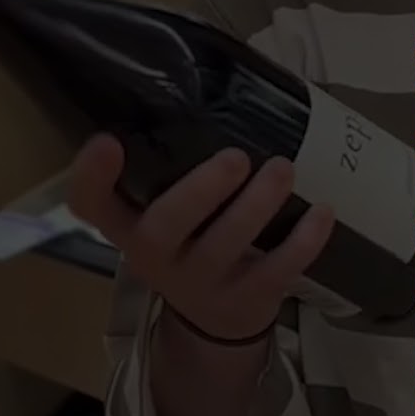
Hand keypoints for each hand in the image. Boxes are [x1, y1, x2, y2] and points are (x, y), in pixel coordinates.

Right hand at [67, 134, 334, 340]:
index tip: (107, 140)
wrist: (217, 322)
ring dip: (257, 205)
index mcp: (129, 228)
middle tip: (235, 157)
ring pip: (225, 245)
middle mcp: (157, 257)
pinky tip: (322, 212)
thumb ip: (175, 171)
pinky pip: (277, 271)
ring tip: (283, 169)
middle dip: (199, 190)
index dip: (92, 177)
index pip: (92, 206)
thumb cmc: (193, 244)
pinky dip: (303, 241)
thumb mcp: (170, 215)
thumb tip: (217, 93)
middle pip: (163, 228)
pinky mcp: (248, 298)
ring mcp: (202, 282)